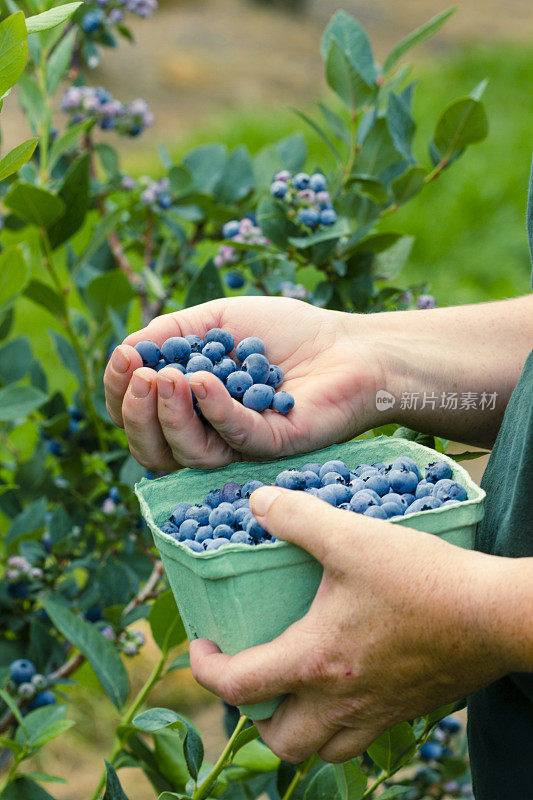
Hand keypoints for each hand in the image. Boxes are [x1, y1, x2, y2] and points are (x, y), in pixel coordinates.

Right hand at [103, 296, 382, 469]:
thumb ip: (171, 334)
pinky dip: (214, 410)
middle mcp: (209, 432)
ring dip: (169, 415)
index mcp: (191, 405)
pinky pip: (234, 438)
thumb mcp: (217, 319)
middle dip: (136, 413)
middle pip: (153, 446)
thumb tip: (126, 350)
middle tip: (141, 376)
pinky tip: (202, 381)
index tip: (123, 357)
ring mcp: (240, 445)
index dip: (121, 391)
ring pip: (188, 452)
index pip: (140, 413)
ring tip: (167, 377)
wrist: (347, 344)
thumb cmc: (286, 332)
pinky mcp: (272, 447)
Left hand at [190, 487, 519, 763]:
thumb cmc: (422, 579)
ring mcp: (377, 712)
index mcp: (315, 661)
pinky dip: (340, 724)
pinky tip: (345, 684)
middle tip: (251, 675)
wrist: (495, 615)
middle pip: (279, 742)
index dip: (205, 671)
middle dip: (251, 717)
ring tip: (292, 689)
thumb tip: (257, 502)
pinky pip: (361, 738)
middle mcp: (340, 700)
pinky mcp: (407, 710)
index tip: (202, 646)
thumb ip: (298, 517)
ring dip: (296, 728)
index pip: (237, 688)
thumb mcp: (352, 537)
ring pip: (320, 751)